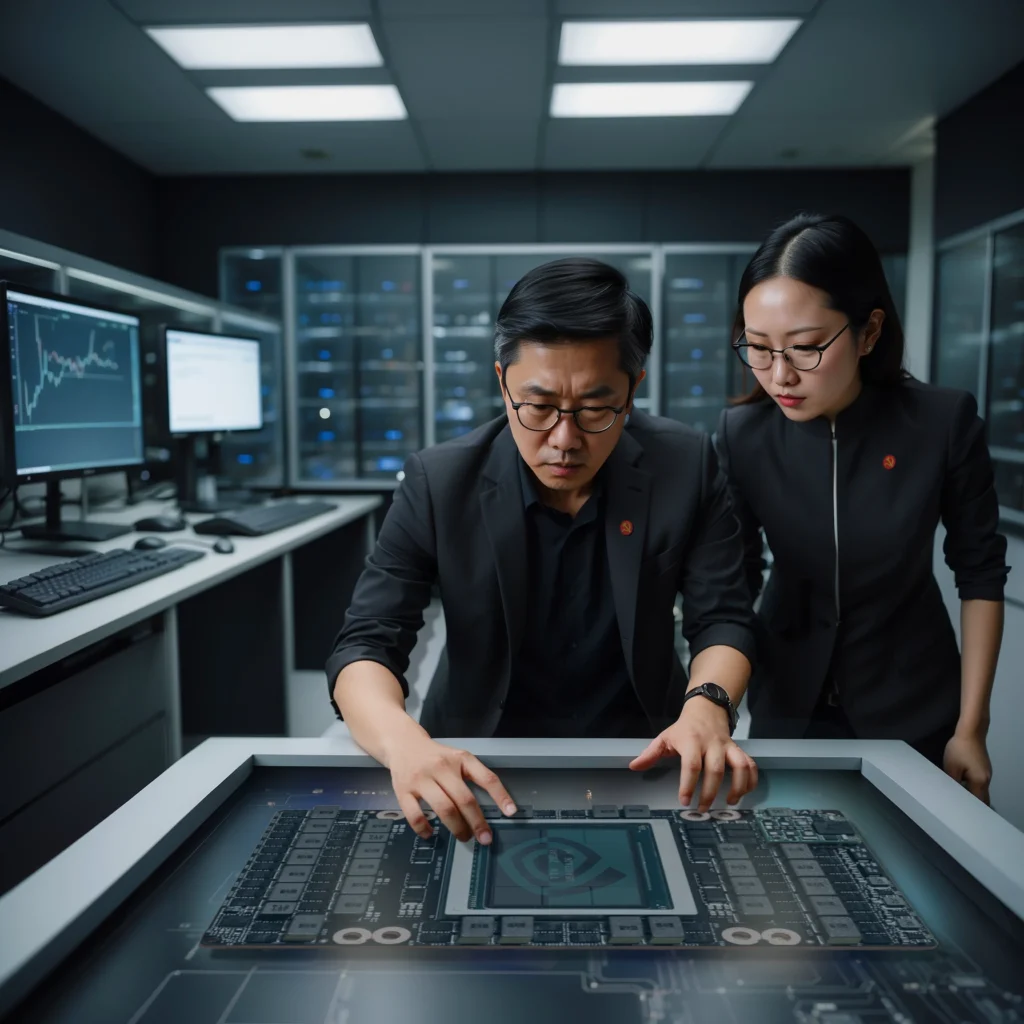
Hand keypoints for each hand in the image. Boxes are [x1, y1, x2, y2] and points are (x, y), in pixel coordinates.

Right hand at [383, 728, 516, 843]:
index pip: (486, 777)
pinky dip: (424, 829)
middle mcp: (442, 767)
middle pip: (464, 799)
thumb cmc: (436, 756)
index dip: (500, 795)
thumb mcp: (458, 758)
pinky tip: (431, 834)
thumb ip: (473, 776)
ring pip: (444, 809)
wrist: (403, 743)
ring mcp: (422, 779)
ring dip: (457, 828)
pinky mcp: (404, 790)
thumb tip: (494, 806)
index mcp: (460, 759)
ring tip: (463, 837)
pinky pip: (415, 815)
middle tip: (484, 838)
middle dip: (477, 823)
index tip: (511, 812)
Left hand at [628, 697, 757, 810]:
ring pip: (740, 766)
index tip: (685, 800)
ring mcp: (728, 747)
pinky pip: (751, 765)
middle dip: (710, 792)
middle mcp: (712, 744)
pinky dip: (751, 780)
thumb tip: (634, 766)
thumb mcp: (665, 737)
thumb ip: (650, 754)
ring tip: (729, 802)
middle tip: (702, 808)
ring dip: (738, 787)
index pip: (691, 764)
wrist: (706, 709)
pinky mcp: (738, 749)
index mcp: (691, 741)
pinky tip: (745, 792)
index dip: (688, 784)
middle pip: (715, 769)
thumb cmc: (684, 728)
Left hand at [943, 727, 991, 803]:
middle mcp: (986, 780)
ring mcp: (986, 773)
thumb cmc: (960, 750)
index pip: (978, 802)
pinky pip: (978, 781)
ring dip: (970, 793)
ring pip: (979, 789)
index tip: (960, 812)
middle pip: (981, 797)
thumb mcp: (951, 767)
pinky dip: (971, 785)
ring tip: (956, 796)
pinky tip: (960, 783)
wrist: (970, 731)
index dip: (970, 809)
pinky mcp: (983, 767)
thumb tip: (951, 794)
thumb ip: (952, 783)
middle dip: (971, 803)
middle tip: (958, 807)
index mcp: (980, 782)